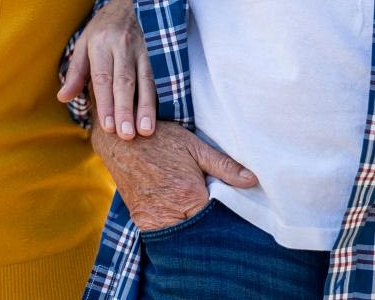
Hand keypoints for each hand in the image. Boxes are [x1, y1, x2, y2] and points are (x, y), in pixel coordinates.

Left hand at [57, 0, 155, 139]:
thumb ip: (75, 72)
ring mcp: (143, 47)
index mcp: (100, 44)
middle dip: (125, 109)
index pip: (102, 78)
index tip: (107, 126)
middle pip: (124, 82)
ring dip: (146, 107)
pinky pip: (161, 75)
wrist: (131, 0)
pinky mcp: (159, 49)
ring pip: (146, 80)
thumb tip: (63, 98)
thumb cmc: (103, 28)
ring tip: (146, 130)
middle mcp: (122, 45)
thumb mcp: (83, 43)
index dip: (105, 103)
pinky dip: (161, 95)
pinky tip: (164, 114)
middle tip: (126, 135)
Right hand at [91, 120, 256, 230]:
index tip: (230, 214)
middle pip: (198, 234)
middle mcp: (170, 213)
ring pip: (179, 238)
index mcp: (189, 196)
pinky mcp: (140, 220)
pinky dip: (173, 229)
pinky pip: (162, 234)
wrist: (121, 137)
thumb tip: (253, 181)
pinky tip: (181, 217)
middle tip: (216, 218)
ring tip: (197, 216)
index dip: (224, 218)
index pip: (216, 223)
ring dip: (190, 231)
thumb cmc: (160, 139)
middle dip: (208, 229)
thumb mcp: (195, 147)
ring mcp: (152, 220)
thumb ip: (225, 166)